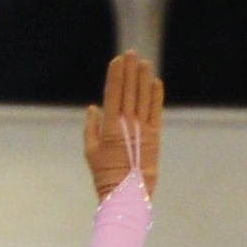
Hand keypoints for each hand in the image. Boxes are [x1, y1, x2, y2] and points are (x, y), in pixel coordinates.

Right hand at [80, 54, 161, 199]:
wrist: (127, 193)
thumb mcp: (90, 151)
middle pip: (130, 91)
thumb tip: (93, 108)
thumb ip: (91, 128)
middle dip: (130, 71)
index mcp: (110, 127)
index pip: (113, 94)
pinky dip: (156, 96)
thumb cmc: (104, 175)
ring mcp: (143, 129)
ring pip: (144, 98)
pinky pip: (156, 111)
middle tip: (131, 53)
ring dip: (144, 78)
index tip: (117, 60)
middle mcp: (127, 124)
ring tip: (144, 62)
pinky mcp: (155, 136)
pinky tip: (155, 82)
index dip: (116, 76)